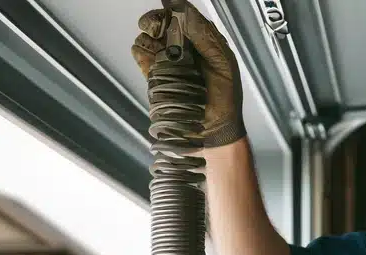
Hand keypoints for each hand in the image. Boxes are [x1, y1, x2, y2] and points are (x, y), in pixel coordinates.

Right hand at [132, 3, 245, 147]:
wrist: (214, 131)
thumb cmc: (225, 99)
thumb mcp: (222, 61)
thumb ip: (204, 34)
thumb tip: (181, 7)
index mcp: (201, 40)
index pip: (180, 14)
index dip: (171, 11)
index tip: (167, 14)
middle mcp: (183, 47)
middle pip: (160, 22)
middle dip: (156, 22)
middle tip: (159, 32)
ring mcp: (167, 60)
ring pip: (147, 36)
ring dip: (150, 40)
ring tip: (161, 54)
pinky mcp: (155, 75)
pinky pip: (140, 54)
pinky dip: (142, 53)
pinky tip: (152, 60)